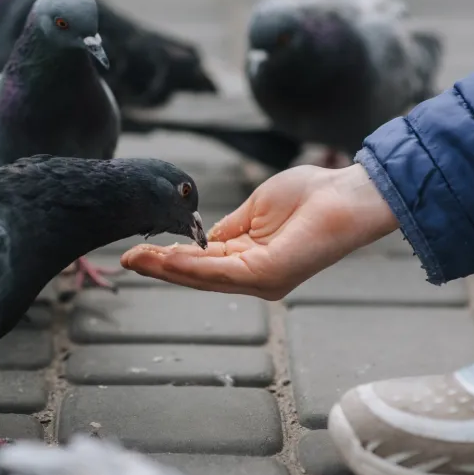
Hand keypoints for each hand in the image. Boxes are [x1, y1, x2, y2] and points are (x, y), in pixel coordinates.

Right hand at [120, 164, 398, 299]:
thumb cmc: (311, 196)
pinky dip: (191, 265)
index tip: (139, 252)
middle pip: (196, 276)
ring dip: (166, 268)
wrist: (346, 194)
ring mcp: (261, 280)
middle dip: (159, 267)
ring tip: (137, 259)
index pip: (202, 263)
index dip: (169, 258)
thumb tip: (200, 236)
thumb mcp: (254, 210)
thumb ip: (228, 228)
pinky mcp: (268, 274)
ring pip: (203, 277)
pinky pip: (221, 272)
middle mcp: (254, 277)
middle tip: (127, 260)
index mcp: (250, 260)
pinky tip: (167, 258)